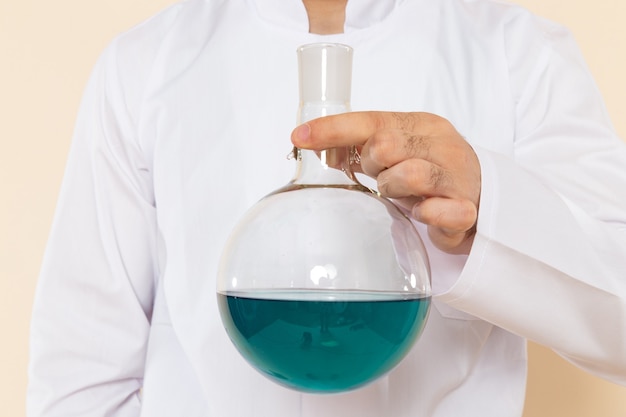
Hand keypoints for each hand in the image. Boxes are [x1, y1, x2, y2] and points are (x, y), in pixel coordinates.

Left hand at [291, 111, 480, 253]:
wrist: (483, 195)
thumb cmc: (430, 170)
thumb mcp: (399, 151)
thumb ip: (363, 146)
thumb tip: (312, 143)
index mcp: (420, 125)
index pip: (371, 120)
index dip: (333, 129)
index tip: (300, 137)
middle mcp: (440, 144)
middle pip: (386, 145)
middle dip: (371, 164)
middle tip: (379, 175)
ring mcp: (456, 176)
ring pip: (411, 174)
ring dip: (394, 188)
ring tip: (401, 195)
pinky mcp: (466, 209)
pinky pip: (441, 211)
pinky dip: (426, 214)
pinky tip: (423, 214)